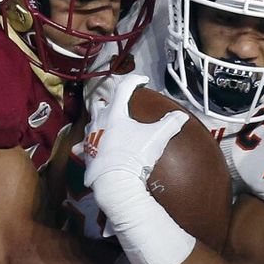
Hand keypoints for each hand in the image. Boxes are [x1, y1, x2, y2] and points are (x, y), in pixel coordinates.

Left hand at [82, 73, 188, 187]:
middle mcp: (98, 122)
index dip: (134, 81)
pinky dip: (86, 144)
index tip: (143, 81)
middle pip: (100, 104)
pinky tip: (87, 147)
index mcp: (114, 114)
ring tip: (105, 123)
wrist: (114, 182)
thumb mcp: (157, 138)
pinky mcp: (85, 154)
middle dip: (109, 101)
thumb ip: (170, 124)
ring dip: (98, 120)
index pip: (123, 89)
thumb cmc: (133, 156)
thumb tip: (182, 116)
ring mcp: (89, 138)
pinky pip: (82, 146)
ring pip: (90, 122)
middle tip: (118, 104)